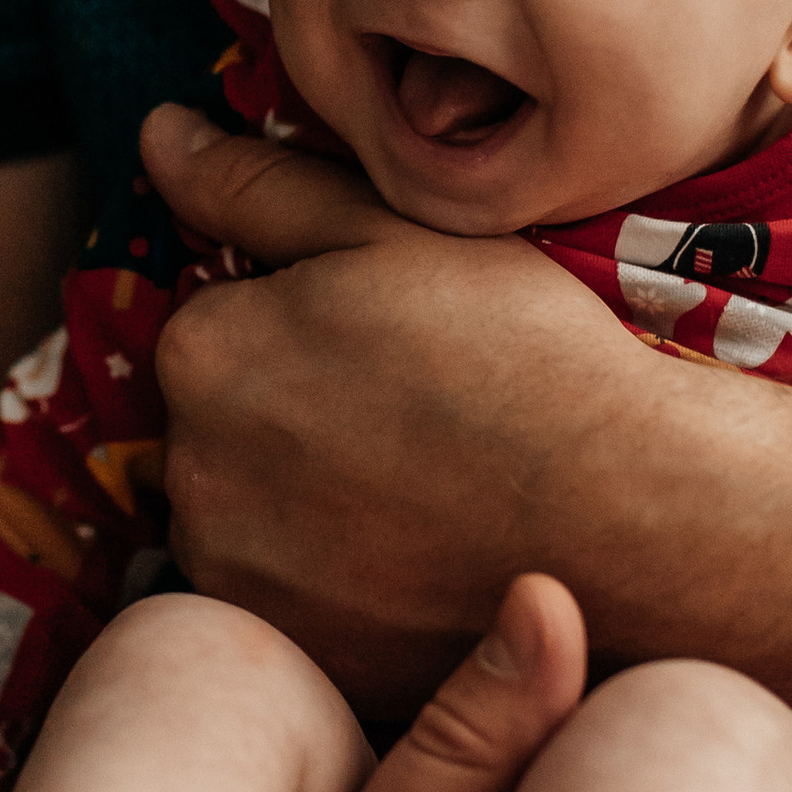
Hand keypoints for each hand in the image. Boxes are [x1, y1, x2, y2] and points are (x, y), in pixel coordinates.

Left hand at [142, 106, 612, 710]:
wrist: (634, 511)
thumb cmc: (523, 349)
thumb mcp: (392, 229)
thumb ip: (257, 183)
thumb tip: (157, 135)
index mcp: (203, 351)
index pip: (219, 324)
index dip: (307, 327)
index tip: (392, 341)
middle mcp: (192, 471)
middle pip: (225, 424)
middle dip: (293, 412)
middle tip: (420, 412)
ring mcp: (241, 576)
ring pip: (253, 515)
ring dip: (308, 501)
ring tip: (429, 486)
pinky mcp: (299, 656)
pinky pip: (297, 599)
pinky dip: (341, 580)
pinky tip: (426, 553)